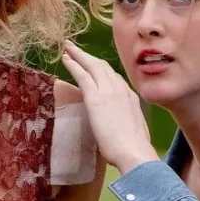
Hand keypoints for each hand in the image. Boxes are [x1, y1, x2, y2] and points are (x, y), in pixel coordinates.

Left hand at [61, 41, 159, 174]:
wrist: (134, 152)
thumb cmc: (134, 149)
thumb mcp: (133, 128)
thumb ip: (125, 120)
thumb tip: (118, 125)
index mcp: (130, 97)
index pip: (114, 77)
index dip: (101, 69)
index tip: (92, 65)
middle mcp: (120, 89)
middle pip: (102, 66)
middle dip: (88, 56)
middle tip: (75, 48)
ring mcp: (108, 91)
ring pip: (92, 66)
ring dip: (78, 56)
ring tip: (68, 49)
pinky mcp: (95, 98)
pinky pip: (82, 75)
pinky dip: (73, 65)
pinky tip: (65, 59)